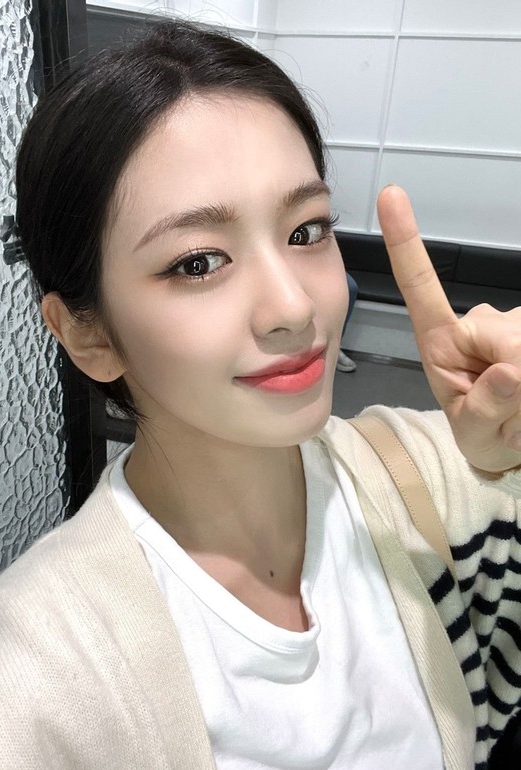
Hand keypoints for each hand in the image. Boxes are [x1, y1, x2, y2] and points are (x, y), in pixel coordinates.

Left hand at [377, 185, 520, 473]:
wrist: (516, 446)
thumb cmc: (484, 433)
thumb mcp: (476, 433)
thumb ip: (486, 408)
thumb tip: (510, 370)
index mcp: (442, 341)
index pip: (421, 288)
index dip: (406, 243)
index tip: (390, 195)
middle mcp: (477, 323)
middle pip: (500, 334)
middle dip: (511, 377)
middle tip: (508, 406)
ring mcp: (513, 323)